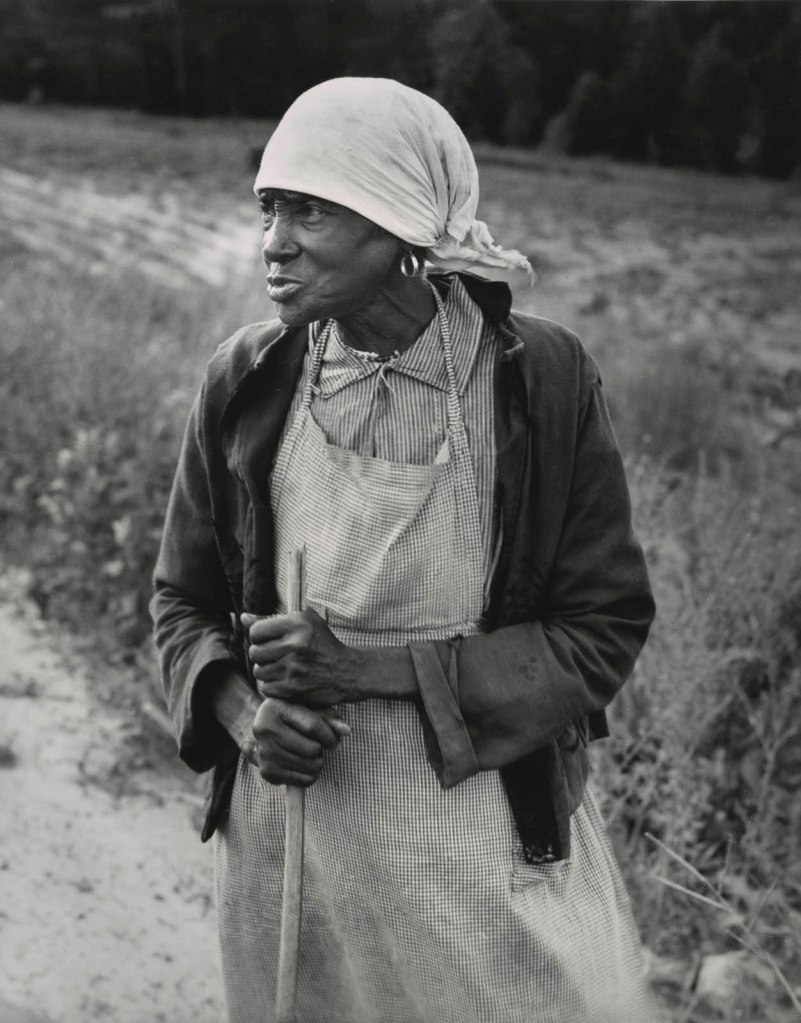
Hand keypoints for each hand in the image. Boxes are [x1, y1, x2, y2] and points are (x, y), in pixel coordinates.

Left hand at [242, 609, 357, 704]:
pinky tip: (286, 680)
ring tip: (282, 668)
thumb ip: (271, 620)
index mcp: (297, 624)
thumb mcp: (304, 622)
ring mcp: (293, 668)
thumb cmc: (323, 643)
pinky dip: (273, 686)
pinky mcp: (293, 688)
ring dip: (267, 671)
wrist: (346, 671)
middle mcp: (295, 645)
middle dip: (262, 655)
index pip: (256, 631)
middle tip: (275, 655)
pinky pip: (266, 688)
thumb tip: (243, 618)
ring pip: (258, 671)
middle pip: (254, 652)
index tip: (268, 640)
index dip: (259, 636)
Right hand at [252, 697, 349, 786]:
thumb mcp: (310, 709)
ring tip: (311, 754)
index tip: (333, 739)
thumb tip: (347, 730)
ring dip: (317, 762)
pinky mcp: (267, 772)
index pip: (313, 726)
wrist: (267, 731)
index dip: (330, 736)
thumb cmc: (294, 716)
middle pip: (311, 749)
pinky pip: (303, 781)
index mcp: (274, 707)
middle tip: (317, 745)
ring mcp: (264, 752)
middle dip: (321, 749)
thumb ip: (330, 718)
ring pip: (309, 766)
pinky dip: (311, 775)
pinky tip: (305, 764)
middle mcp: (263, 729)